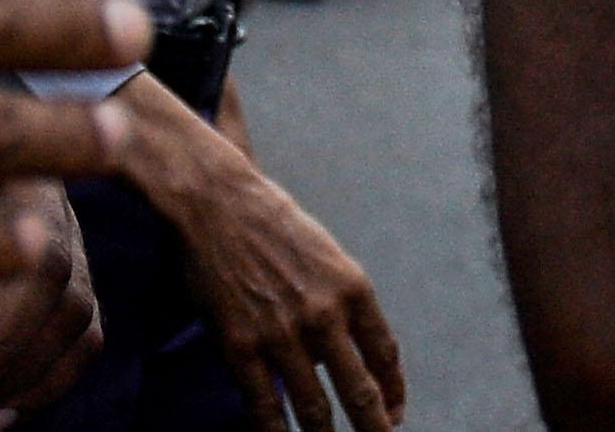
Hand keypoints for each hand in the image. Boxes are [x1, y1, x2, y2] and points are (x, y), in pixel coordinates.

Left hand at [0, 180, 98, 430]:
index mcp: (20, 179)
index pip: (35, 263)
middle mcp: (55, 208)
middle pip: (62, 293)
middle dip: (6, 362)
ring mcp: (67, 239)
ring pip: (78, 318)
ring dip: (27, 379)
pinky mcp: (67, 271)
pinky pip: (82, 333)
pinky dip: (47, 380)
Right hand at [176, 163, 403, 431]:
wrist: (218, 204)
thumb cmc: (273, 225)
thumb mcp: (326, 254)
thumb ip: (340, 301)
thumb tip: (338, 354)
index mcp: (353, 287)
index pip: (383, 353)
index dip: (392, 391)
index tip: (395, 414)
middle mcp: (325, 315)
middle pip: (359, 389)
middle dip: (373, 426)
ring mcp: (283, 334)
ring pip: (314, 407)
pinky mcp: (241, 347)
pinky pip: (264, 406)